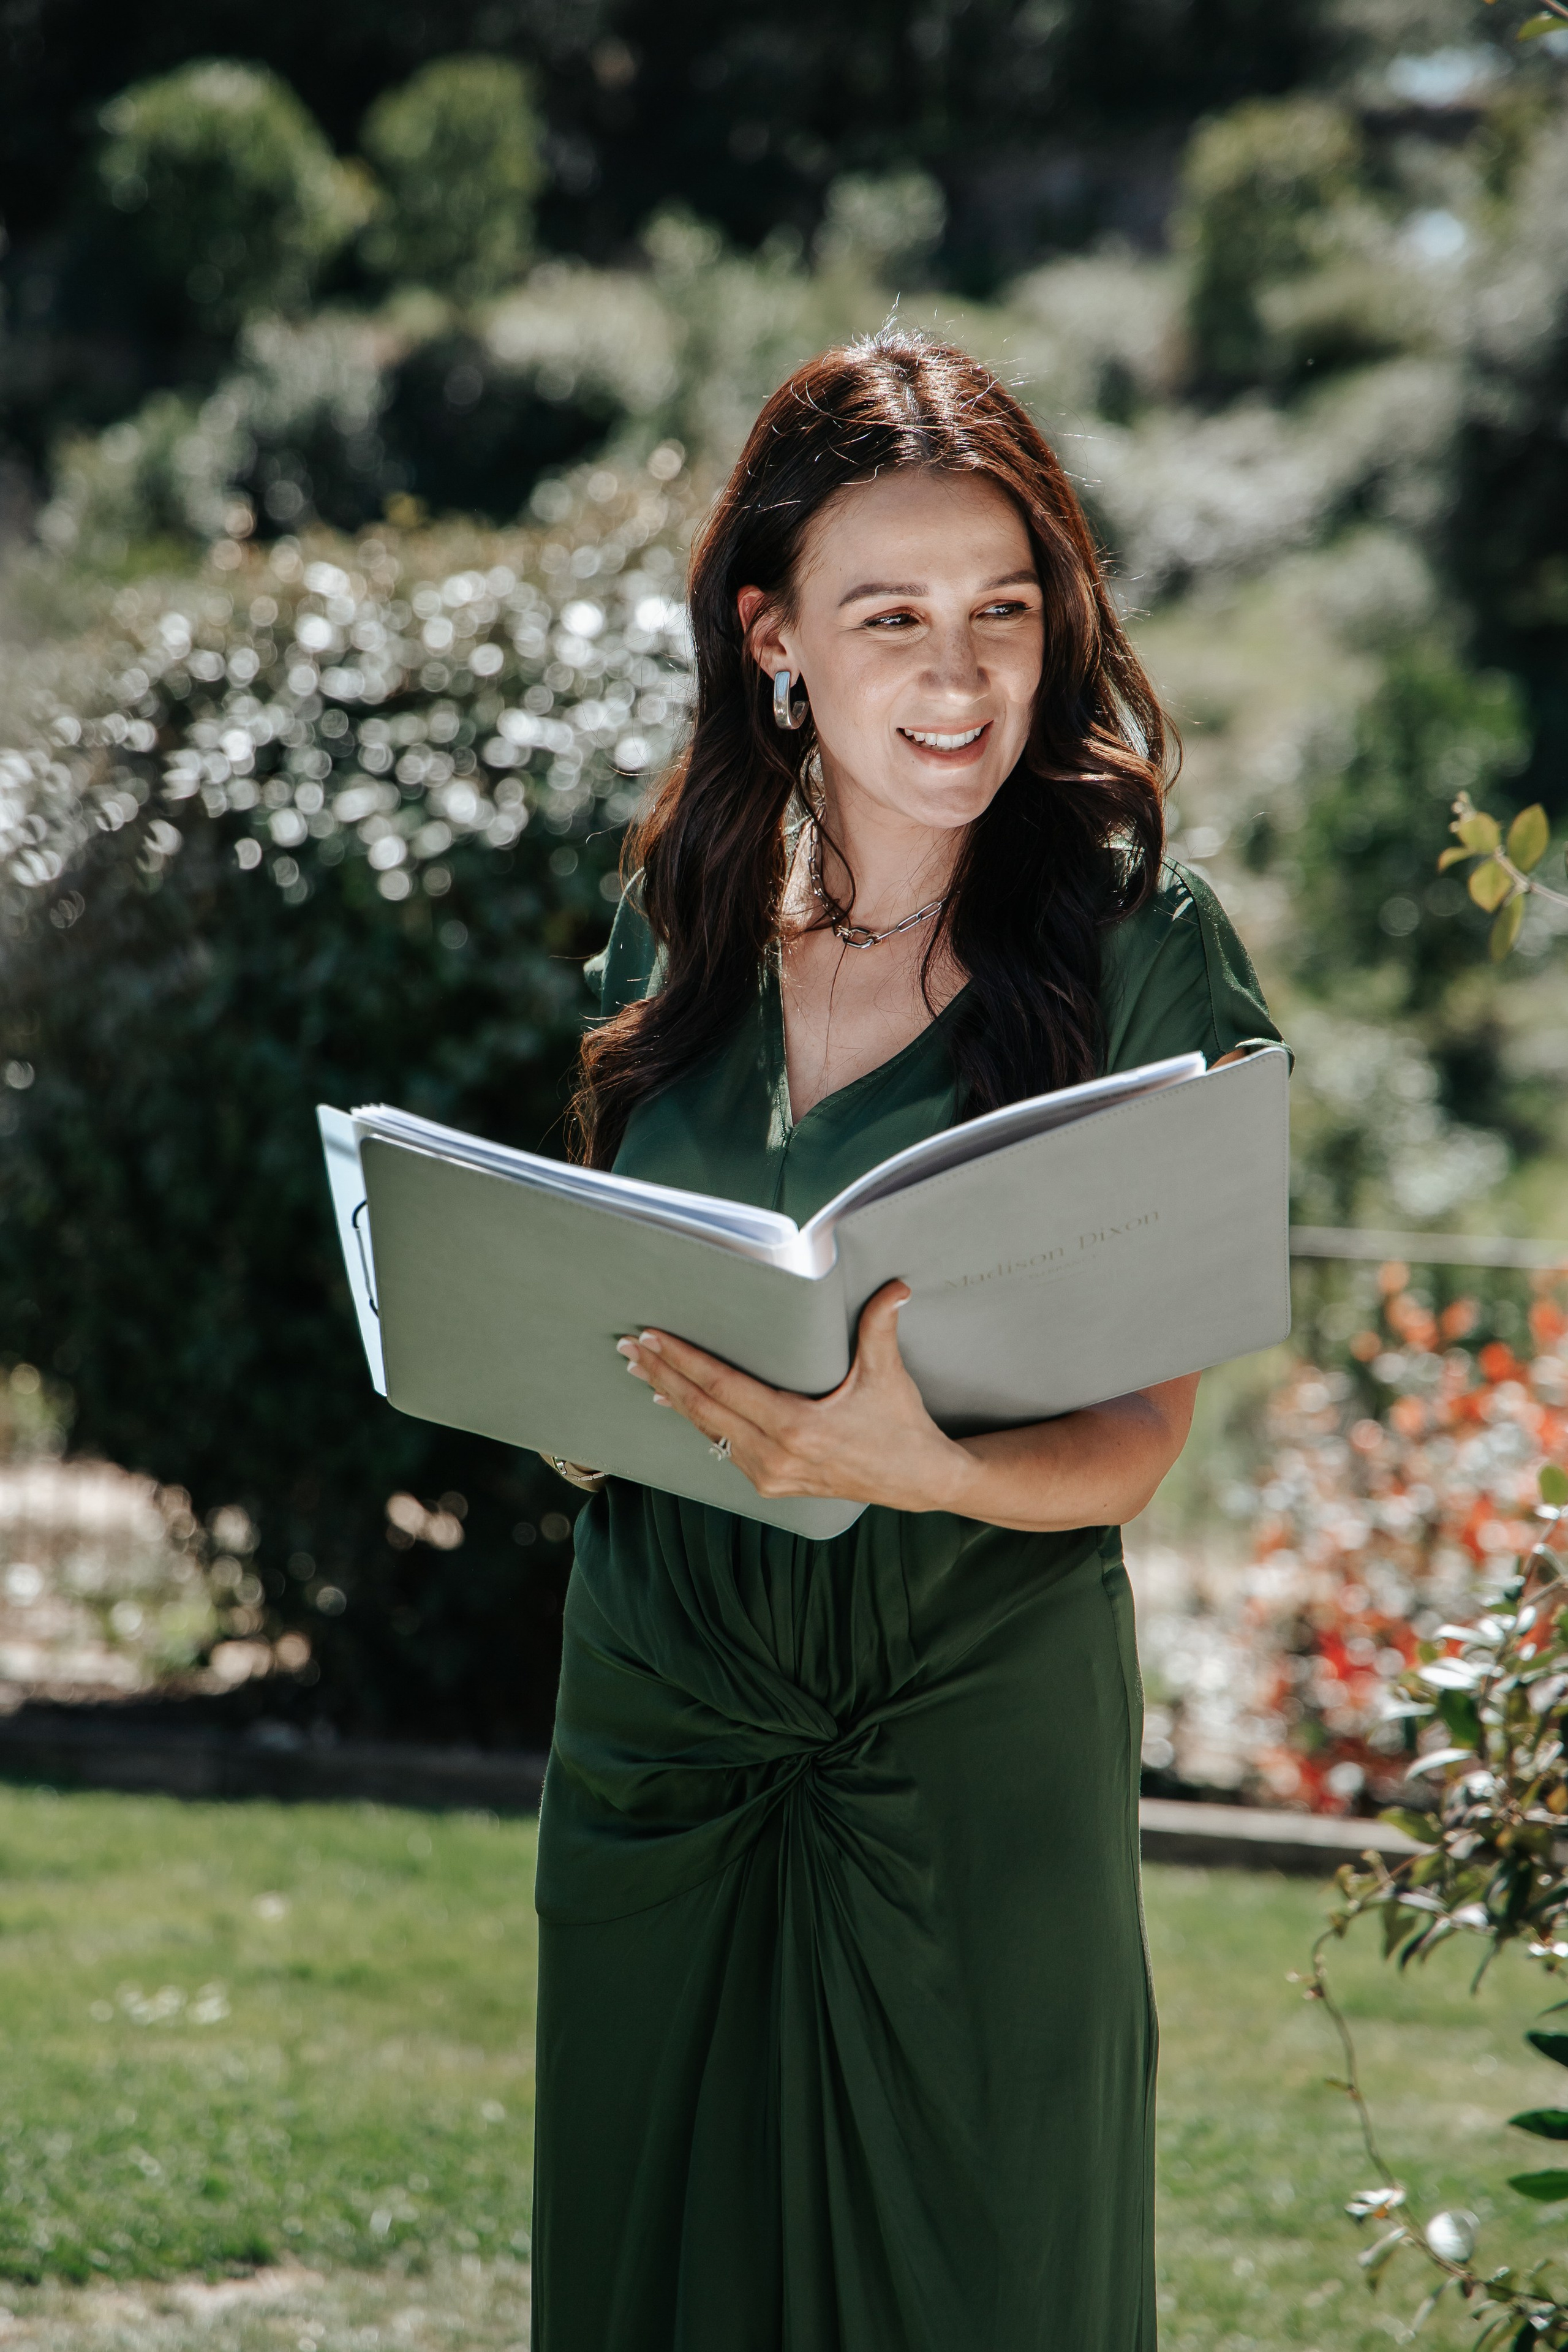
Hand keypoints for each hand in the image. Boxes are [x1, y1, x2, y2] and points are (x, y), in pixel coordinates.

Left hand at [616, 1280, 972, 1510]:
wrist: (916, 1481)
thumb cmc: (900, 1425)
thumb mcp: (889, 1374)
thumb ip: (882, 1326)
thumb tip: (897, 1285)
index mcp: (796, 1426)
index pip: (723, 1386)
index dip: (683, 1361)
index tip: (653, 1338)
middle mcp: (775, 1455)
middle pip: (703, 1409)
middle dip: (661, 1375)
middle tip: (629, 1347)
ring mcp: (770, 1474)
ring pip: (709, 1430)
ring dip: (673, 1398)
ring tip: (641, 1369)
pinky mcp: (772, 1483)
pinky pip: (724, 1447)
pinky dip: (699, 1422)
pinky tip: (677, 1403)